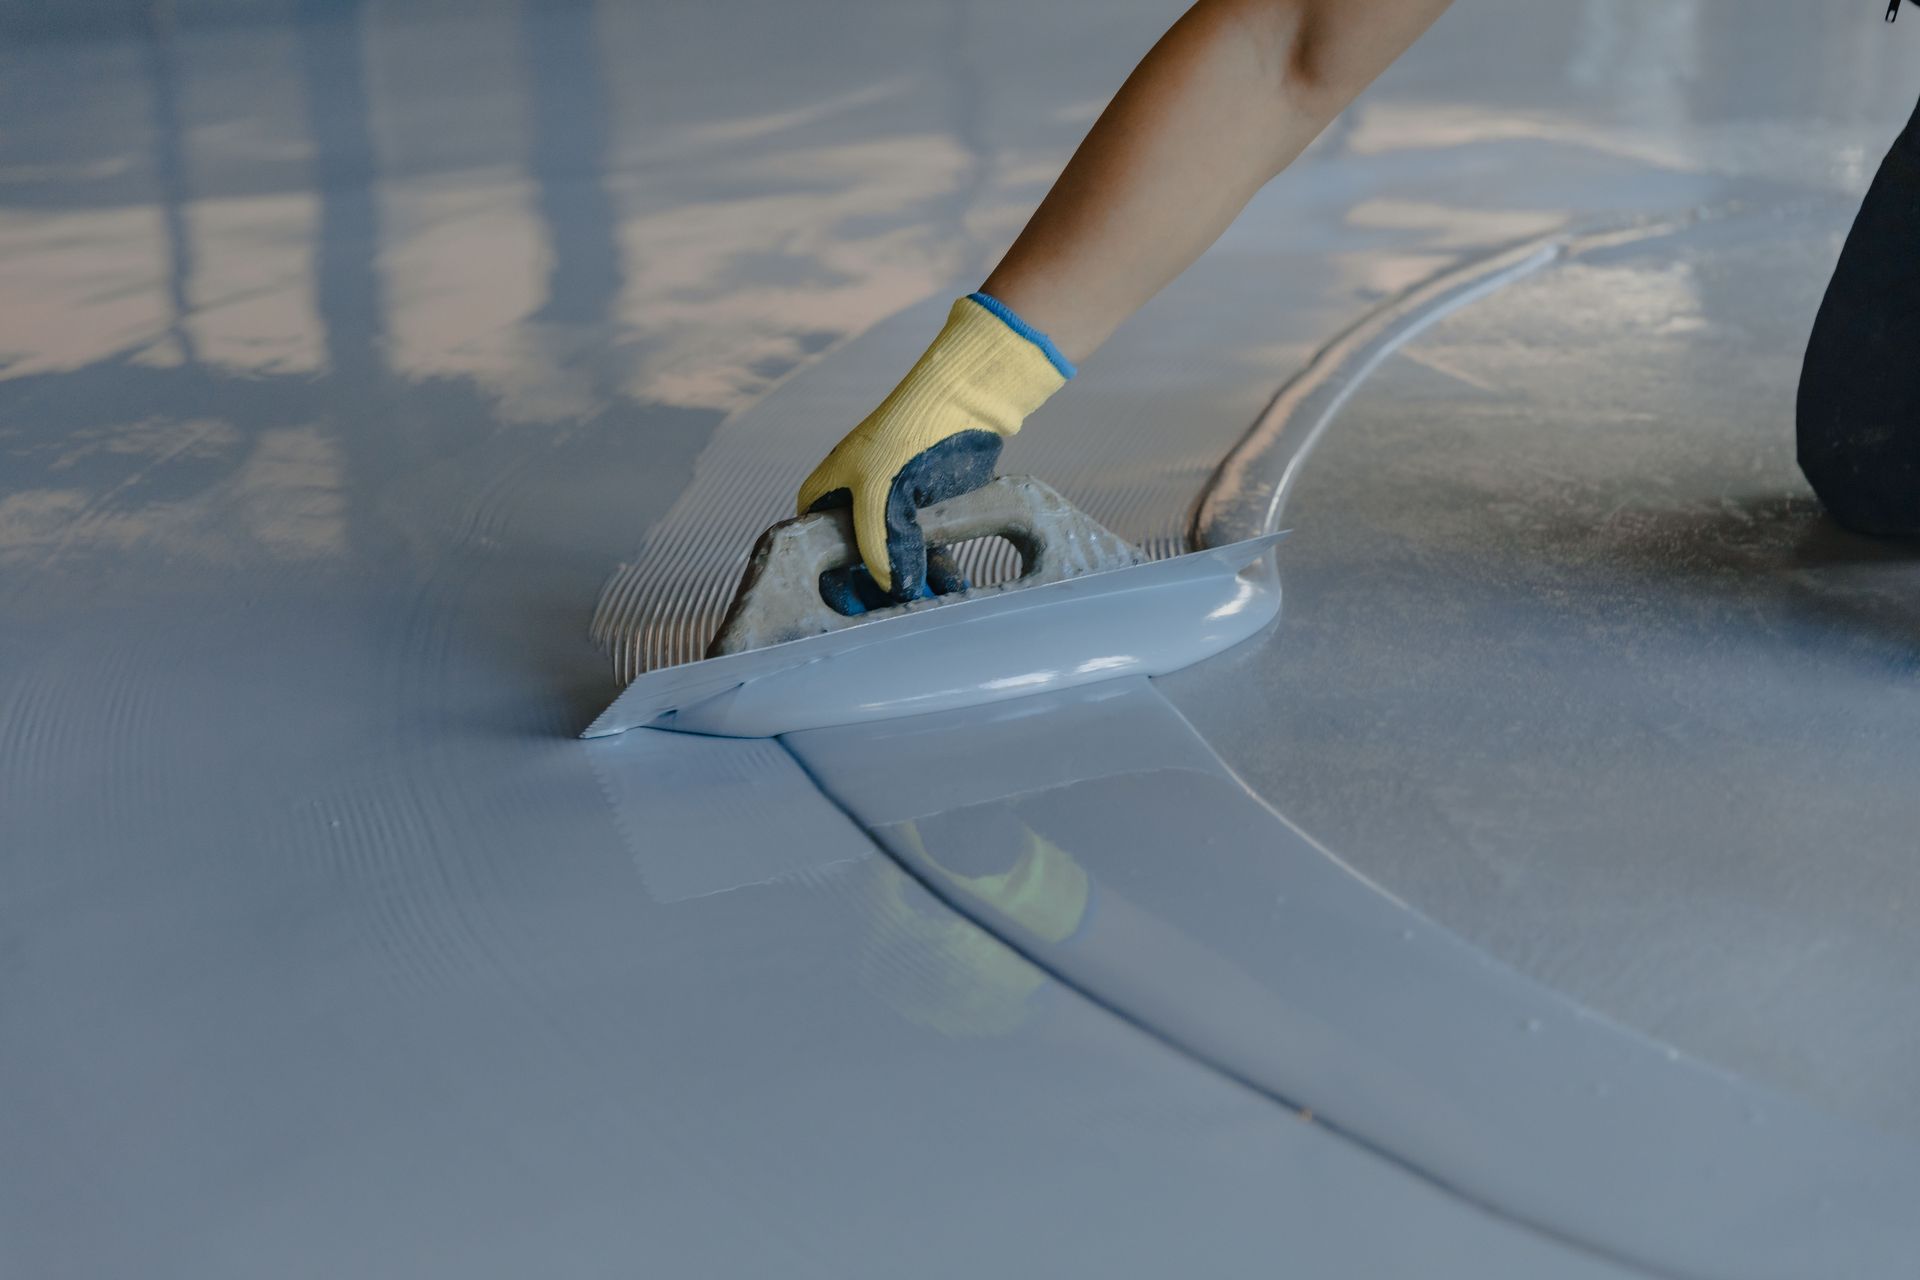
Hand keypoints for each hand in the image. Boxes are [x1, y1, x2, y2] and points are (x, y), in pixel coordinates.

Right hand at [795, 294, 1071, 599]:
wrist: (963, 401)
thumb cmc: (907, 438)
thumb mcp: (881, 498)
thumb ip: (880, 550)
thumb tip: (893, 591)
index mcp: (826, 494)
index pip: (818, 552)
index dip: (834, 583)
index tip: (854, 611)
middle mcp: (854, 501)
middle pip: (857, 561)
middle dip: (877, 588)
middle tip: (894, 613)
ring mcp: (891, 504)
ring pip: (895, 557)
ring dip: (912, 581)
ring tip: (933, 600)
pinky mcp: (925, 507)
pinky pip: (925, 547)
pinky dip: (935, 566)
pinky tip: (950, 583)